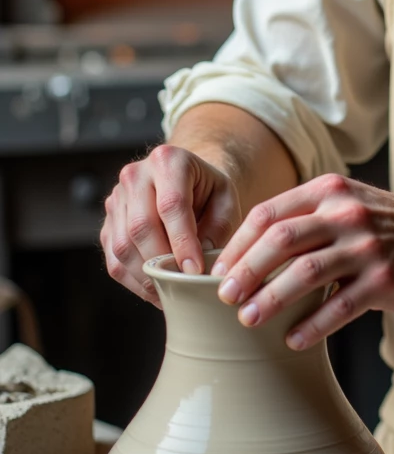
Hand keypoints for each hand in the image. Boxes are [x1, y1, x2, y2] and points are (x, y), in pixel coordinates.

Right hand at [101, 145, 242, 304]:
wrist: (187, 181)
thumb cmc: (209, 191)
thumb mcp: (226, 200)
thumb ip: (218, 227)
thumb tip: (199, 262)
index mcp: (168, 160)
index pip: (171, 205)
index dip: (182, 242)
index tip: (195, 270)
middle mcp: (135, 175)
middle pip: (141, 226)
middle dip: (163, 262)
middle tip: (183, 285)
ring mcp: (117, 199)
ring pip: (123, 246)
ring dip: (146, 276)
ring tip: (170, 293)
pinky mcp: (108, 222)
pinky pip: (114, 258)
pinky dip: (133, 280)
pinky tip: (154, 289)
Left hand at [210, 174, 393, 347]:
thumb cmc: (389, 227)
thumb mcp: (348, 204)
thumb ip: (307, 219)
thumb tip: (249, 253)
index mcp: (329, 192)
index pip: (269, 213)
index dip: (238, 244)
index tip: (218, 271)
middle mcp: (347, 214)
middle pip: (281, 240)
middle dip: (245, 270)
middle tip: (224, 297)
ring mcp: (367, 247)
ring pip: (305, 273)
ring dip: (271, 299)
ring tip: (248, 320)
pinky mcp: (385, 279)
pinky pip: (339, 306)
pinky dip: (312, 326)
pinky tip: (293, 340)